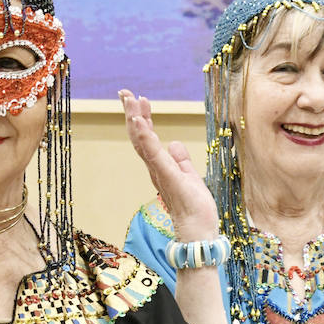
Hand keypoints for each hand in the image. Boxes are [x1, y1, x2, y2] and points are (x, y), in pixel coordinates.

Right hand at [121, 90, 218, 241]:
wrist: (198, 231)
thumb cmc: (195, 208)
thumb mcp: (190, 177)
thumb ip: (181, 161)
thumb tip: (175, 143)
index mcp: (161, 167)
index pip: (148, 138)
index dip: (142, 117)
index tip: (140, 99)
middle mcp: (155, 169)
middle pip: (139, 136)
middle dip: (132, 113)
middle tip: (125, 92)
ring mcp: (159, 173)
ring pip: (143, 142)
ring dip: (136, 119)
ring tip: (130, 100)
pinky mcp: (168, 177)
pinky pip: (154, 154)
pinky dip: (145, 137)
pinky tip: (140, 121)